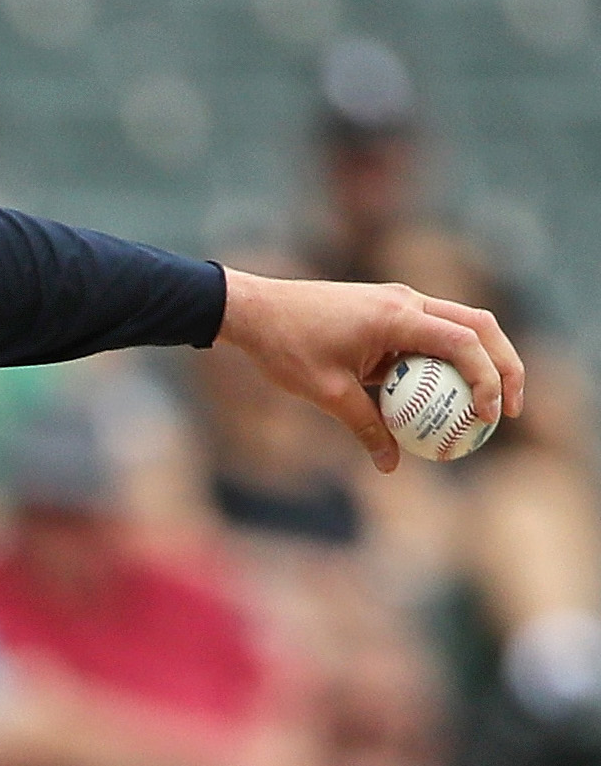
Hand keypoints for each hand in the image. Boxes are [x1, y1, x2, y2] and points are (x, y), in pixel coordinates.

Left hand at [218, 268, 524, 472]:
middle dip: (505, 367)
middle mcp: (407, 300)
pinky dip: (445, 362)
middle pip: (480, 327)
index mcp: (396, 315)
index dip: (488, 379)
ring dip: (480, 362)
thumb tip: (390, 465)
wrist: (254, 311)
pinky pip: (430, 334)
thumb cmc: (286, 348)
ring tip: (485, 407)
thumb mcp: (326, 394)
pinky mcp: (389, 309)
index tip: (489, 418)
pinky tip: (441, 398)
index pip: (464, 343)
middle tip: (509, 411)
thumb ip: (365, 426)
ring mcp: (400, 301)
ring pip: (461, 327)